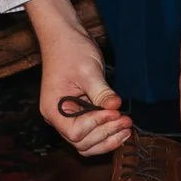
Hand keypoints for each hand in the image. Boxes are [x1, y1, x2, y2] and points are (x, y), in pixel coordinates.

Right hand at [27, 0, 131, 155]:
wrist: (64, 37)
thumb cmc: (70, 50)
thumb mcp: (87, 70)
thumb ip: (101, 92)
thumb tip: (115, 107)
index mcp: (54, 109)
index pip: (75, 133)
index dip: (97, 126)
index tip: (114, 112)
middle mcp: (58, 117)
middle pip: (81, 143)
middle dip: (106, 135)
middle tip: (126, 122)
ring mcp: (67, 116)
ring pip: (86, 142)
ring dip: (107, 138)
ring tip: (126, 127)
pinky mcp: (78, 112)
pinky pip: (90, 131)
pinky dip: (105, 132)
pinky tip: (121, 125)